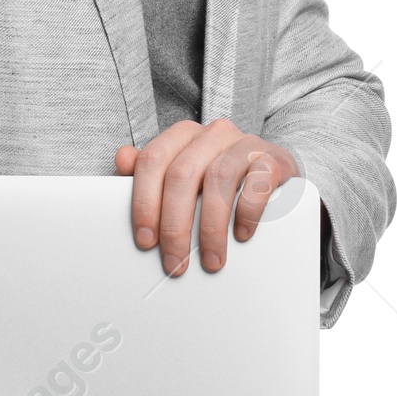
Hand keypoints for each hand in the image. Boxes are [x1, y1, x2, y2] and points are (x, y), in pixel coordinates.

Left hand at [114, 120, 300, 276]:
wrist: (272, 172)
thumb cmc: (218, 179)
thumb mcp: (182, 174)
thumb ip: (148, 170)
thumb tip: (122, 159)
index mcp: (183, 135)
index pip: (153, 160)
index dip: (145, 202)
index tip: (146, 241)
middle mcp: (212, 133)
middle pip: (183, 174)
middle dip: (175, 225)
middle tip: (175, 262)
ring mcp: (244, 143)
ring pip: (219, 178)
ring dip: (211, 227)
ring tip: (211, 260)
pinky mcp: (274, 159)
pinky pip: (258, 181)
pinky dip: (247, 211)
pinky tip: (241, 234)